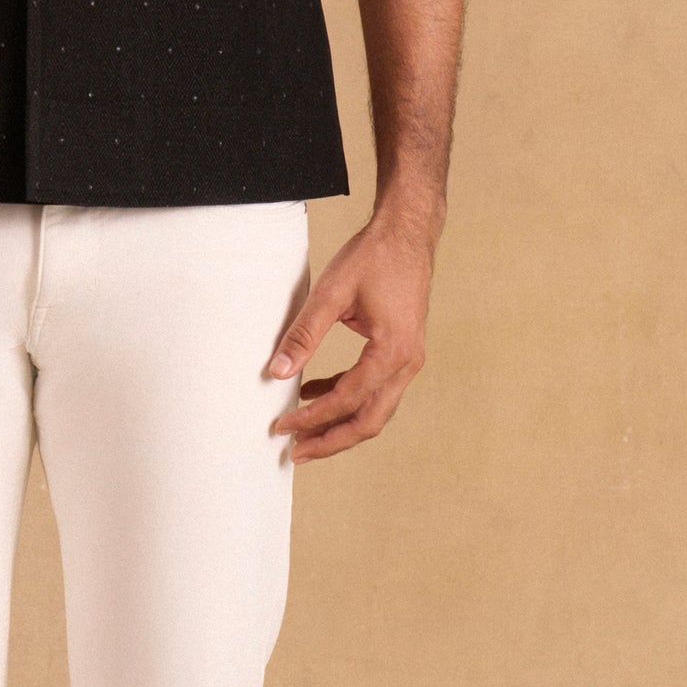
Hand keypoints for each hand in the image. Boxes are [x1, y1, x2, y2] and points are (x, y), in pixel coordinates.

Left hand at [265, 200, 440, 462]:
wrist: (408, 234)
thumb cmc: (375, 258)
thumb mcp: (332, 293)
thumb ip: (304, 334)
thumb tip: (277, 370)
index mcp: (392, 352)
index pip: (347, 400)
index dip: (312, 418)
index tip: (281, 425)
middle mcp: (407, 363)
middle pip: (369, 421)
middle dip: (330, 440)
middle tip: (295, 452)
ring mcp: (409, 360)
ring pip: (375, 411)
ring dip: (339, 425)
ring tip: (302, 432)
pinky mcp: (402, 353)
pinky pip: (375, 390)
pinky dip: (346, 399)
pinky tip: (314, 392)